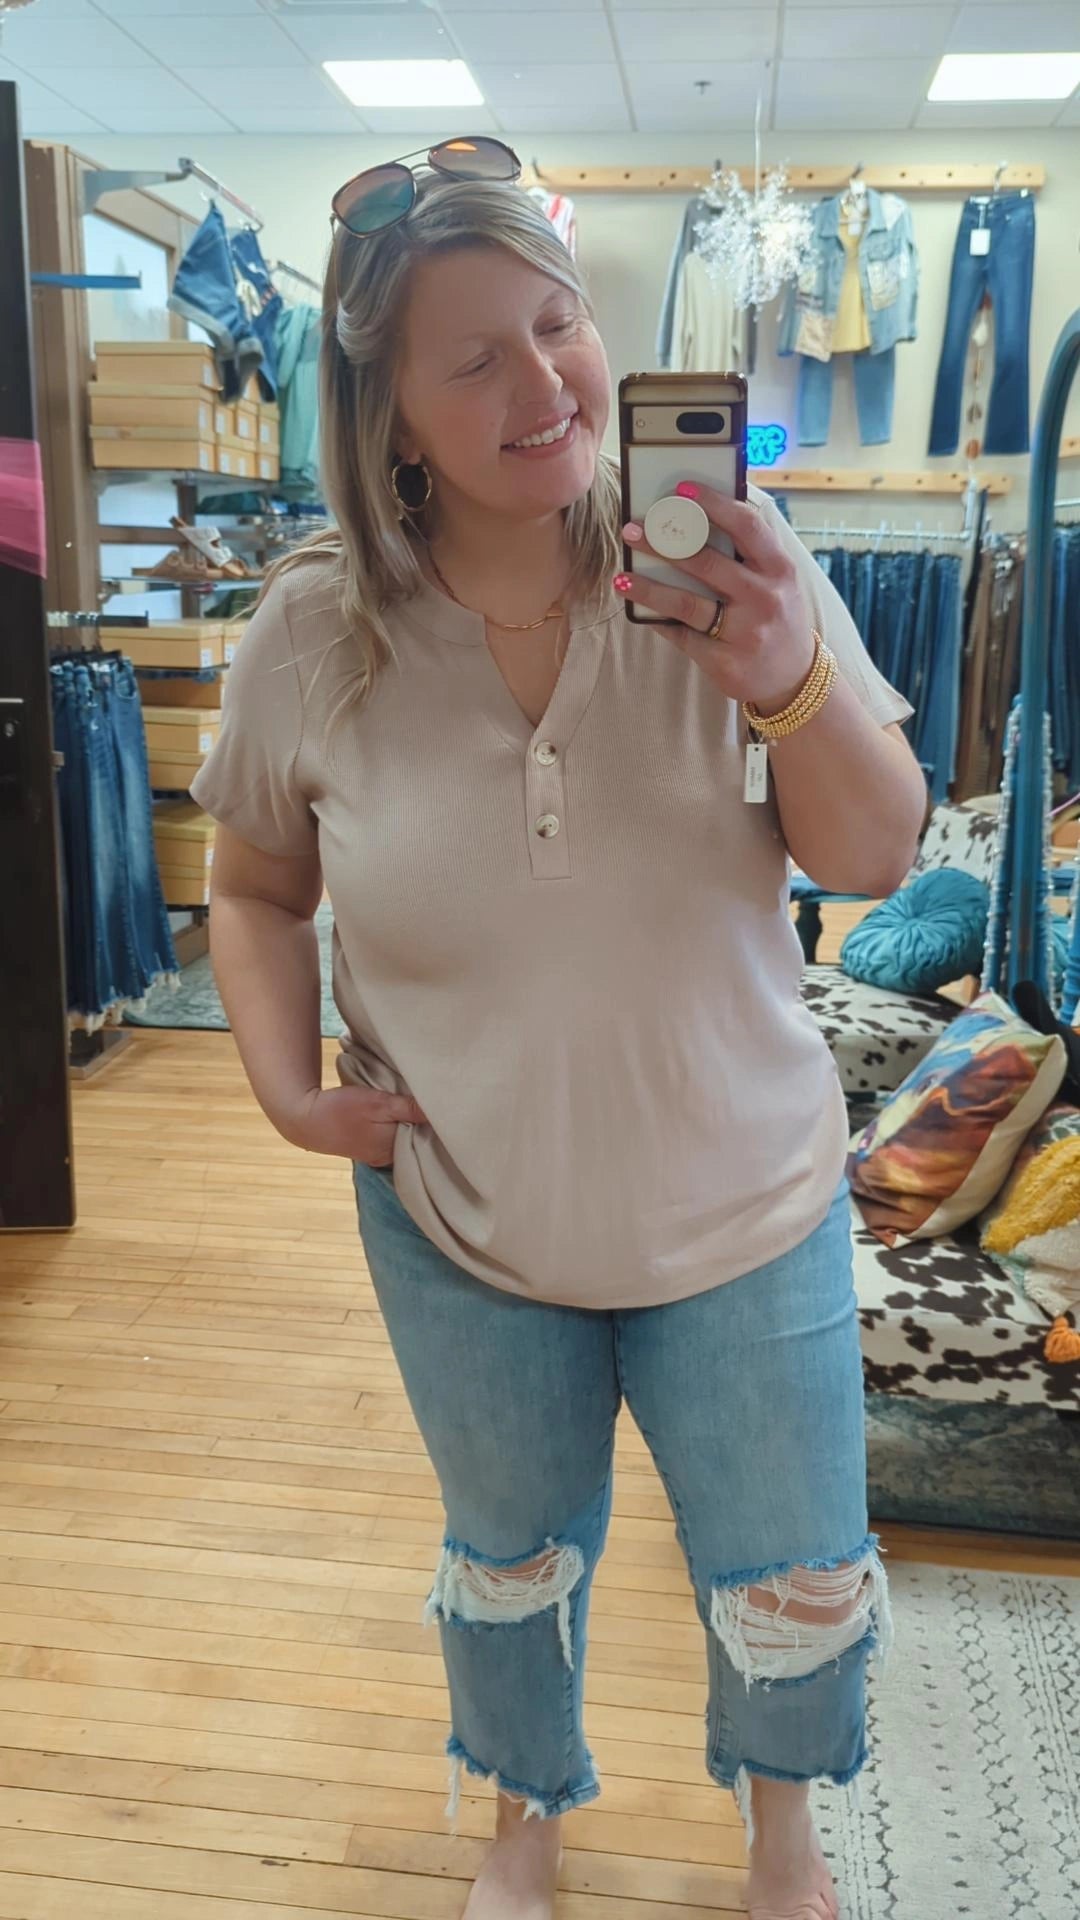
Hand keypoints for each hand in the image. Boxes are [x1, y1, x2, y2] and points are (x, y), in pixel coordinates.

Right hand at [281, 1085, 428, 1165]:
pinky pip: (389, 1138)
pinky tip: (395, 1114)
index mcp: (393, 1149)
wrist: (305, 1118)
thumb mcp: (378, 1103)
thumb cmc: (341, 1109)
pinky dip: (393, 1127)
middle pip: (415, 1139)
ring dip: (407, 1123)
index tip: (443, 1106)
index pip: (426, 1138)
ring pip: (401, 1138)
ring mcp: (376, 1154)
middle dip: (422, 1123)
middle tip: (431, 1101)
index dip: (435, 1122)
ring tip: (413, 1105)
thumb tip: (439, 1111)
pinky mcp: (367, 1147)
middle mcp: (388, 1157)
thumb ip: (409, 1108)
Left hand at [615, 484, 816, 713]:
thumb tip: (698, 519)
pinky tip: (640, 611)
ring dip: (649, 588)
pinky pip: (683, 636)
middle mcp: (764, 598)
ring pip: (686, 604)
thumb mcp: (779, 581)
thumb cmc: (779, 618)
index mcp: (780, 569)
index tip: (681, 490)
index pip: (746, 526)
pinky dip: (659, 621)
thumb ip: (750, 554)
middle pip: (705, 564)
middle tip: (632, 531)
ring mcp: (745, 633)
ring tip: (622, 578)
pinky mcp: (725, 662)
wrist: (795, 678)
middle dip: (663, 545)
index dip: (713, 504)